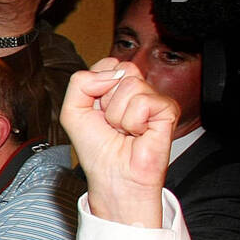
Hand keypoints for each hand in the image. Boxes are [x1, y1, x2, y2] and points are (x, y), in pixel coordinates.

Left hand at [61, 58, 176, 228]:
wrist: (112, 176)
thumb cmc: (96, 148)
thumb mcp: (71, 111)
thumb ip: (80, 82)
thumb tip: (111, 73)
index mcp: (115, 86)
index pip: (107, 64)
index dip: (95, 88)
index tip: (97, 112)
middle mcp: (136, 89)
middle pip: (121, 69)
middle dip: (106, 100)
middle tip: (111, 123)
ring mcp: (153, 98)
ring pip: (130, 84)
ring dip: (118, 115)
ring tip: (124, 131)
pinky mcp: (168, 110)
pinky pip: (143, 101)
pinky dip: (133, 121)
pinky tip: (137, 133)